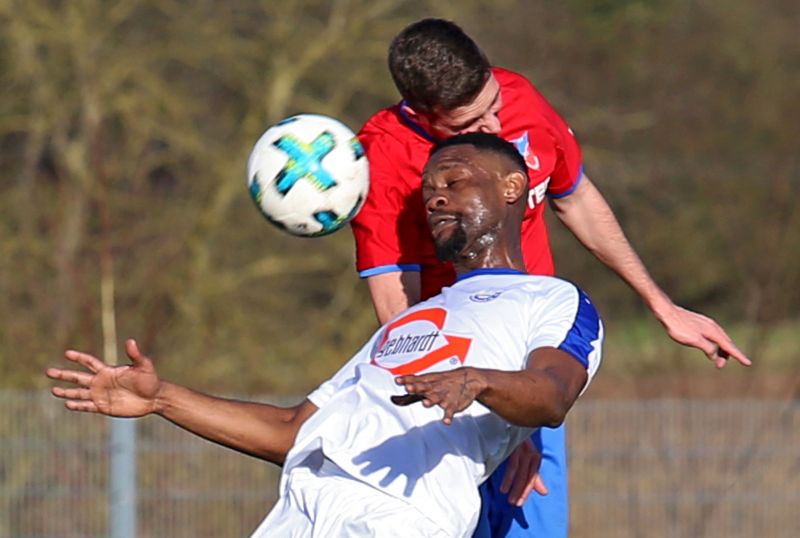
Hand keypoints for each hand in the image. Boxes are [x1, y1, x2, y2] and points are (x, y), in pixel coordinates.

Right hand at [46, 339, 161, 416]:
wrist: (154, 398)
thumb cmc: (150, 380)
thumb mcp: (144, 366)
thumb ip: (135, 355)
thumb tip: (130, 341)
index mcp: (108, 371)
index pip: (90, 362)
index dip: (79, 357)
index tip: (66, 353)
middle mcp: (101, 382)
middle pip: (78, 378)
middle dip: (64, 374)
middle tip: (48, 371)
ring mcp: (101, 395)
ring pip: (79, 393)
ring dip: (66, 392)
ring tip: (53, 390)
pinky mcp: (104, 407)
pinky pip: (87, 406)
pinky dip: (77, 406)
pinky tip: (67, 404)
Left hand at [392, 367, 483, 424]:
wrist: (469, 379)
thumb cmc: (443, 382)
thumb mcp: (428, 384)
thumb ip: (411, 394)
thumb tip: (393, 399)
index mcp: (428, 381)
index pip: (415, 380)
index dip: (406, 380)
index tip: (397, 380)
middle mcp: (435, 387)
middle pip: (424, 387)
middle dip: (416, 388)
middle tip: (408, 388)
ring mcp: (444, 396)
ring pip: (437, 398)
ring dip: (431, 401)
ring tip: (425, 404)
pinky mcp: (454, 405)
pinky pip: (450, 411)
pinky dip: (448, 416)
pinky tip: (446, 421)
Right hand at [500, 438, 547, 505]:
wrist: (511, 418)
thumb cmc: (517, 440)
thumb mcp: (526, 458)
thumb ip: (534, 476)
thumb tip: (545, 493)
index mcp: (533, 454)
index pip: (533, 475)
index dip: (528, 489)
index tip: (520, 502)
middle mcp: (529, 450)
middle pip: (527, 474)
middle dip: (522, 490)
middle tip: (516, 504)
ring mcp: (520, 446)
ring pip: (520, 470)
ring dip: (515, 486)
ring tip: (509, 499)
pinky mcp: (512, 443)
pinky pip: (512, 464)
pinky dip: (509, 478)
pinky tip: (503, 488)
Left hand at [659, 305, 751, 367]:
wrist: (667, 312)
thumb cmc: (679, 327)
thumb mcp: (694, 341)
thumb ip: (707, 348)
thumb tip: (715, 356)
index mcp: (713, 331)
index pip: (729, 346)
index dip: (738, 355)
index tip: (748, 363)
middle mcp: (713, 327)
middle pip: (726, 343)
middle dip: (727, 355)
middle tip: (719, 366)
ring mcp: (707, 324)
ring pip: (719, 339)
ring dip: (720, 350)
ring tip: (715, 359)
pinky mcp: (700, 323)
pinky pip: (713, 336)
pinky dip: (715, 343)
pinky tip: (709, 347)